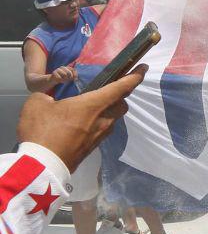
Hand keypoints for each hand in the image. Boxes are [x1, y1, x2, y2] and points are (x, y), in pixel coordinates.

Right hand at [17, 66, 147, 171]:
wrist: (42, 165)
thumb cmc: (42, 130)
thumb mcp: (37, 102)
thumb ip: (48, 93)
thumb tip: (53, 97)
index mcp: (94, 105)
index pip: (122, 87)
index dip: (135, 76)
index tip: (144, 68)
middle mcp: (104, 120)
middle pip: (122, 104)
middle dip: (120, 95)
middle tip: (108, 89)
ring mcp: (100, 135)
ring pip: (113, 118)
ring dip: (108, 110)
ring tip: (91, 106)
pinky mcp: (93, 147)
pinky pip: (103, 130)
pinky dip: (98, 122)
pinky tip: (82, 122)